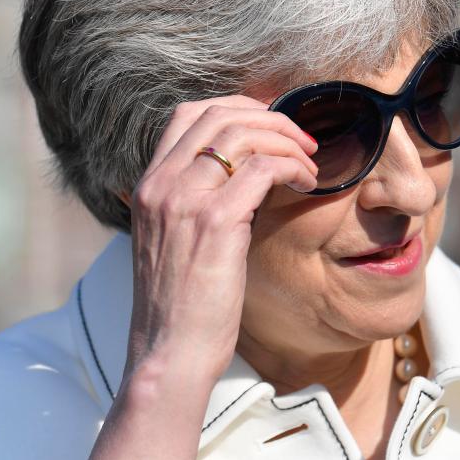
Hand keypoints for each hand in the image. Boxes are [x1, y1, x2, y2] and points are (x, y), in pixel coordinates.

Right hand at [123, 95, 317, 382]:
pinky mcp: (214, 222)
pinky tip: (307, 183)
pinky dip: (292, 167)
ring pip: (243, 134)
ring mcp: (184, 200)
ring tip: (310, 163)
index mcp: (148, 184)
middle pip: (219, 114)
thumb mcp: (174, 240)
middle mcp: (161, 184)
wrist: (168, 352)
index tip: (271, 125)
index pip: (187, 114)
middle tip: (303, 140)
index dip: (236, 107)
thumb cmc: (181, 304)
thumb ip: (193, 201)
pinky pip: (263, 169)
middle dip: (271, 118)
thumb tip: (240, 175)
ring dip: (287, 141)